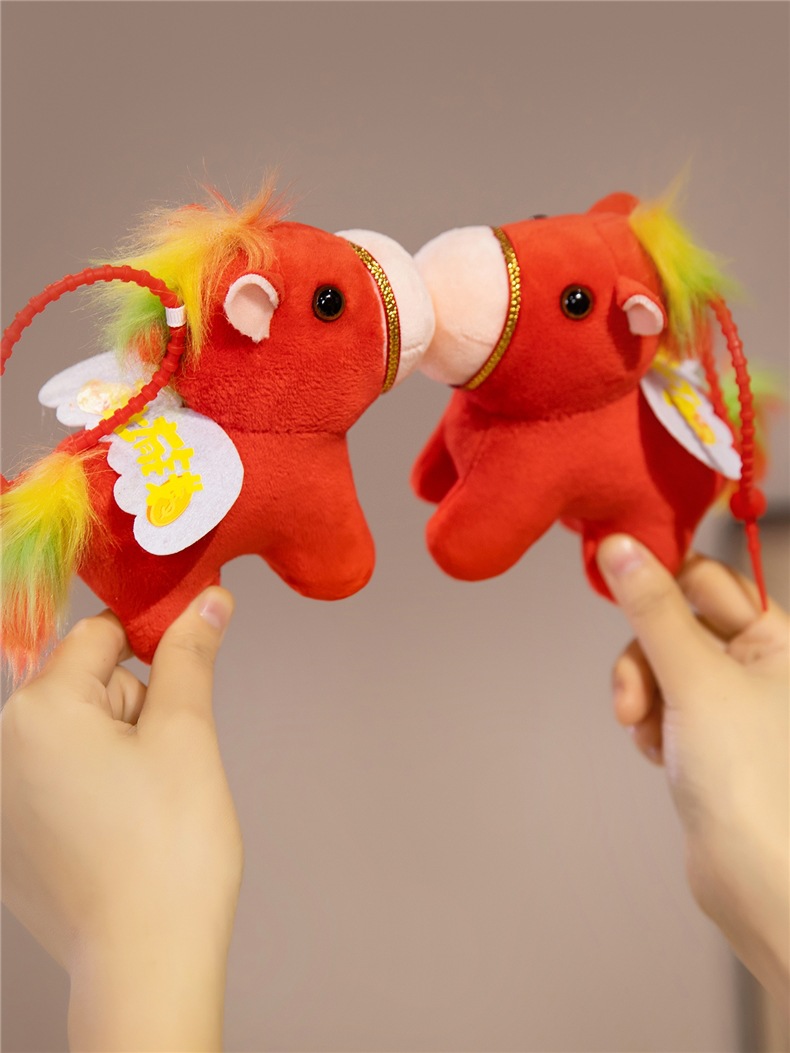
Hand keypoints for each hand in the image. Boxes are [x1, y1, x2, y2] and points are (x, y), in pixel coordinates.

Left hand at [1, 588, 240, 1051]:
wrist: (146, 962)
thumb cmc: (168, 850)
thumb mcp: (186, 733)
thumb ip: (190, 653)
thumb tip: (207, 599)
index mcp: (38, 709)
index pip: (102, 635)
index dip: (154, 648)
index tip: (187, 678)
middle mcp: (2, 746)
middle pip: (87, 685)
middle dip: (136, 709)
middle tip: (168, 764)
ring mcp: (1, 798)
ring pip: (77, 735)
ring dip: (118, 751)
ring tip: (148, 806)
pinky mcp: (9, 840)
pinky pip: (58, 783)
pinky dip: (93, 792)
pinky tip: (122, 833)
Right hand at [597, 536, 788, 1014]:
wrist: (756, 879)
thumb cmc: (749, 777)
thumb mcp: (693, 676)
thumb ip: (652, 607)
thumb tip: (620, 544)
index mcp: (778, 638)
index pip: (706, 578)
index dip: (659, 577)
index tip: (611, 574)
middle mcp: (762, 664)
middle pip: (677, 622)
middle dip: (644, 656)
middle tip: (634, 694)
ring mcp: (735, 700)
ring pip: (663, 664)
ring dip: (643, 692)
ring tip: (644, 731)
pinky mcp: (711, 735)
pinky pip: (664, 702)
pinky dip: (651, 721)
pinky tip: (658, 751)